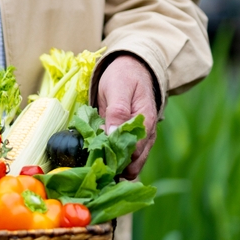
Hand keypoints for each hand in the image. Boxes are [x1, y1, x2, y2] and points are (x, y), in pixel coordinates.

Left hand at [96, 55, 157, 178]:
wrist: (132, 67)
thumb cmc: (124, 76)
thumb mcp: (118, 89)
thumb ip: (117, 112)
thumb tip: (113, 135)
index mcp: (146, 122)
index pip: (134, 151)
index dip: (116, 160)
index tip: (96, 163)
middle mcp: (147, 135)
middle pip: (133, 163)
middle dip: (114, 170)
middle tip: (92, 172)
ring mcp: (140, 139)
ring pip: (130, 164)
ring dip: (113, 169)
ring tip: (94, 172)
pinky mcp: (130, 139)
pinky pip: (124, 158)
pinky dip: (112, 163)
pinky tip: (99, 165)